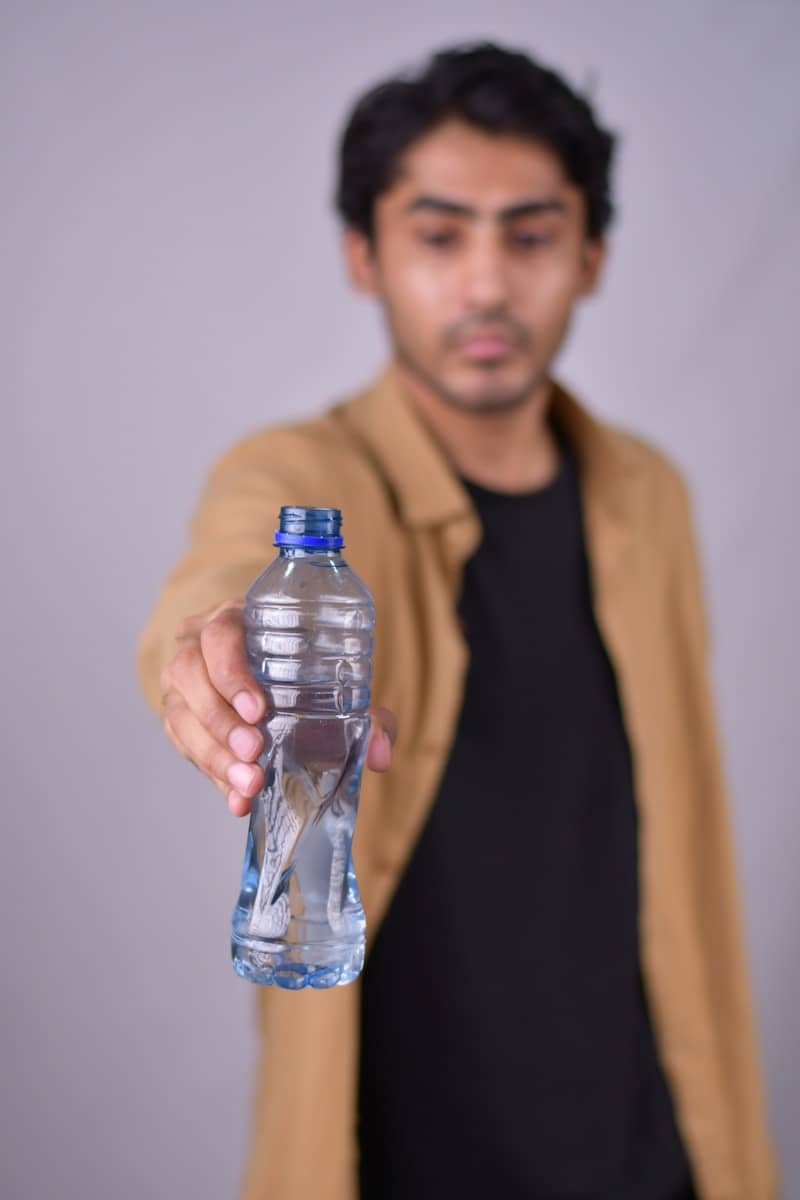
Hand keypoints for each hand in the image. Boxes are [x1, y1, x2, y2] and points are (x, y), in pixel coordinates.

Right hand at [160, 599, 395, 815]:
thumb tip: (380, 755)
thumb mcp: (327, 674)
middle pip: (190, 675)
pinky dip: (212, 775)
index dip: (233, 673)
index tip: (258, 710)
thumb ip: (364, 713)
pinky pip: (183, 745)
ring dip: (214, 753)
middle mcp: (195, 645)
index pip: (219, 636)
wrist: (259, 669)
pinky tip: (237, 799)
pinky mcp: (177, 715)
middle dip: (222, 720)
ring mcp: (180, 681)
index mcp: (233, 619)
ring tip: (249, 782)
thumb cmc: (298, 665)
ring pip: (181, 714)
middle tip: (255, 751)